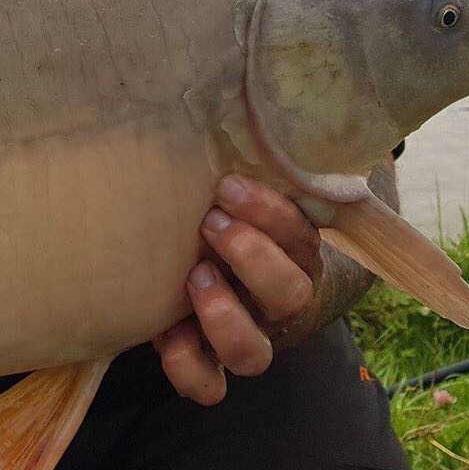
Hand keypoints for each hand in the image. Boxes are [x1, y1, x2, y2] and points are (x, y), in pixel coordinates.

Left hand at [153, 174, 323, 404]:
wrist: (204, 260)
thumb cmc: (218, 207)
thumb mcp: (236, 181)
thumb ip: (241, 151)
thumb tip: (227, 81)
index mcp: (293, 250)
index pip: (302, 235)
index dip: (270, 214)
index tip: (227, 185)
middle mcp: (277, 299)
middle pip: (289, 294)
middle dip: (251, 257)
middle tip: (210, 223)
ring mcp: (248, 335)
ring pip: (255, 353)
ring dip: (225, 316)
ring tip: (193, 277)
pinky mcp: (211, 364)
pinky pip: (211, 388)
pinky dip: (190, 369)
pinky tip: (166, 338)